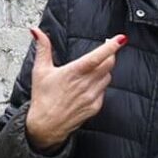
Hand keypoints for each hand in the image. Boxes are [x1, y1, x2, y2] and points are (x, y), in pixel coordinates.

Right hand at [21, 27, 124, 147]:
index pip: (97, 57)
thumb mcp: (40, 70)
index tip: (120, 39)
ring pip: (108, 77)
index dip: (110, 47)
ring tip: (91, 71)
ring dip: (104, 71)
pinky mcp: (95, 107)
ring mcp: (92, 97)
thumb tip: (36, 31)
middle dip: (109, 55)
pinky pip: (104, 91)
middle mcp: (85, 85)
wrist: (46, 125)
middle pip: (108, 65)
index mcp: (73, 73)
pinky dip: (100, 85)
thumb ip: (43, 48)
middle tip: (105, 50)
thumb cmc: (42, 98)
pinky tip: (88, 86)